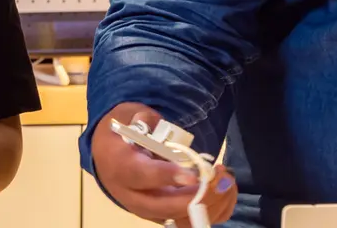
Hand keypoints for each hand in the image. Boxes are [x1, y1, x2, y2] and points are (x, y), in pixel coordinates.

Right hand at [90, 104, 237, 224]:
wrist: (109, 161)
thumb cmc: (122, 137)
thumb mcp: (126, 118)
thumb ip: (144, 120)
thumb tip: (159, 127)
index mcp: (121, 168)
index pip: (143, 176)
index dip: (168, 176)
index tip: (193, 174)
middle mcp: (134, 197)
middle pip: (168, 207)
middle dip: (201, 196)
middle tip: (221, 177)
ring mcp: (151, 212)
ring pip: (185, 221)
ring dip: (213, 204)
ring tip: (227, 179)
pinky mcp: (167, 218)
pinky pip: (195, 223)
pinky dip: (217, 210)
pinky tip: (226, 189)